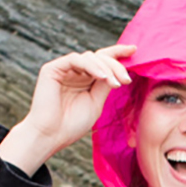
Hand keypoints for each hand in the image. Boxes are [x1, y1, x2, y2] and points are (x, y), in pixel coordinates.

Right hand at [0, 43, 133, 175]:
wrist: (51, 136)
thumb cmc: (72, 124)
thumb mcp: (96, 103)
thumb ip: (105, 85)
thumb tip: (118, 71)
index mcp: (85, 79)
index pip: (103, 61)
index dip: (118, 53)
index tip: (134, 50)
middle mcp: (75, 71)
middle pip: (100, 57)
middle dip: (116, 65)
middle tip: (126, 80)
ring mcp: (63, 69)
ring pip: (90, 57)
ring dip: (106, 68)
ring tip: (115, 84)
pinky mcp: (52, 69)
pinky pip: (76, 59)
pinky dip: (91, 66)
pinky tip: (102, 77)